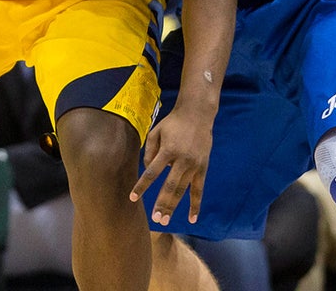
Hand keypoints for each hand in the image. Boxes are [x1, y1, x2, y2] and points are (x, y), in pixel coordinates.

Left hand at [129, 103, 212, 225]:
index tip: (133, 197)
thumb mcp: (156, 132)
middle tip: (156, 219)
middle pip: (170, 186)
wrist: (197, 115)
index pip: (152, 172)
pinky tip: (192, 219)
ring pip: (183, 190)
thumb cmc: (173, 123)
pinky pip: (199, 190)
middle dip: (162, 203)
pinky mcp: (203, 168)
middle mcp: (182, 160)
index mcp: (168, 150)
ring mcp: (194, 165)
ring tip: (166, 220)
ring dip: (174, 206)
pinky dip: (196, 205)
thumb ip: (149, 151)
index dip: (142, 185)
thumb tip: (147, 170)